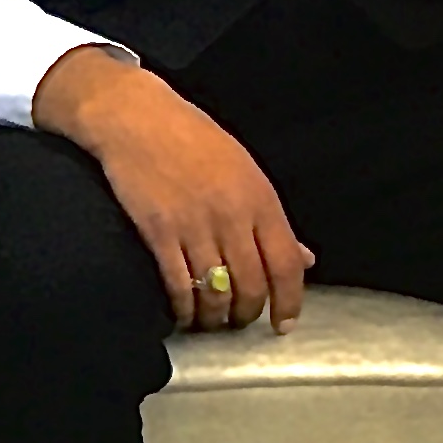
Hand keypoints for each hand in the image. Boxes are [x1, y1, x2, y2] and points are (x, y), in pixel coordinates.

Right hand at [32, 50, 314, 332]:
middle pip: (251, 286)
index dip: (290, 301)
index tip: (284, 324)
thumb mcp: (245, 171)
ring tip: (210, 321)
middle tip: (240, 322)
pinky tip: (182, 313)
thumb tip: (304, 258)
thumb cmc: (194, 141)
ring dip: (214, 318)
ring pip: (215, 293)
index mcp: (260, 198)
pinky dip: (183, 309)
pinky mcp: (158, 232)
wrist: (138, 119)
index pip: (286, 263)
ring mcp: (194, 225)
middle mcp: (232, 215)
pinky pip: (177, 286)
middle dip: (247, 314)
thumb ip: (271, 220)